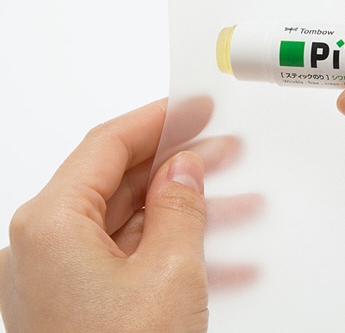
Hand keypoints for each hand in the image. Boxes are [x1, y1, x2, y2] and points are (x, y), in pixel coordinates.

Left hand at [0, 98, 210, 331]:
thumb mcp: (170, 273)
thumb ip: (179, 207)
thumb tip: (182, 168)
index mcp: (50, 227)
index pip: (107, 145)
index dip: (158, 120)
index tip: (193, 108)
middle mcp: (42, 248)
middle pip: (118, 182)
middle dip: (178, 166)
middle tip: (221, 149)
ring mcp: (58, 278)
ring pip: (130, 221)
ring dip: (184, 212)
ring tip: (237, 201)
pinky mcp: (77, 301)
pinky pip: (128, 257)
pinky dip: (170, 250)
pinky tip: (220, 253)